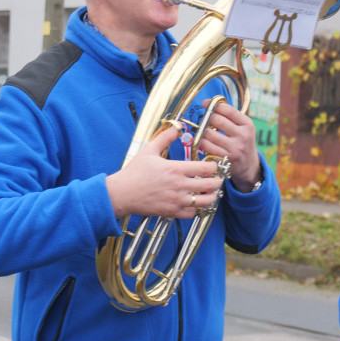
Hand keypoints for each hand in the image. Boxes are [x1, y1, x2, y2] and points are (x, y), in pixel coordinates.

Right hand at [105, 123, 223, 217]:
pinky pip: (192, 213)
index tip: (213, 165)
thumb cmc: (135, 172)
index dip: (214, 166)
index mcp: (175, 169)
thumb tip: (177, 126)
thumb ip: (165, 137)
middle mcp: (179, 186)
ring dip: (211, 196)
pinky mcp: (171, 212)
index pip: (206, 168)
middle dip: (217, 181)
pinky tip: (195, 202)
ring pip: (204, 201)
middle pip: (210, 185)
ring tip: (210, 191)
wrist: (122, 193)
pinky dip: (197, 208)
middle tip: (217, 178)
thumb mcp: (149, 150)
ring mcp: (176, 201)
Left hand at [198, 99, 262, 192]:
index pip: (228, 110)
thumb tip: (208, 103)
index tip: (205, 103)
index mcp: (247, 124)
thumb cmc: (241, 140)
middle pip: (217, 120)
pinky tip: (205, 140)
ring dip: (203, 130)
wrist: (248, 164)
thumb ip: (230, 115)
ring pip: (209, 133)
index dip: (213, 105)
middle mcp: (243, 136)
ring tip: (204, 130)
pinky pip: (206, 146)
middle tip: (204, 118)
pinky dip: (202, 141)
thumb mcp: (243, 127)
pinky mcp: (225, 159)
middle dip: (207, 117)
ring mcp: (234, 148)